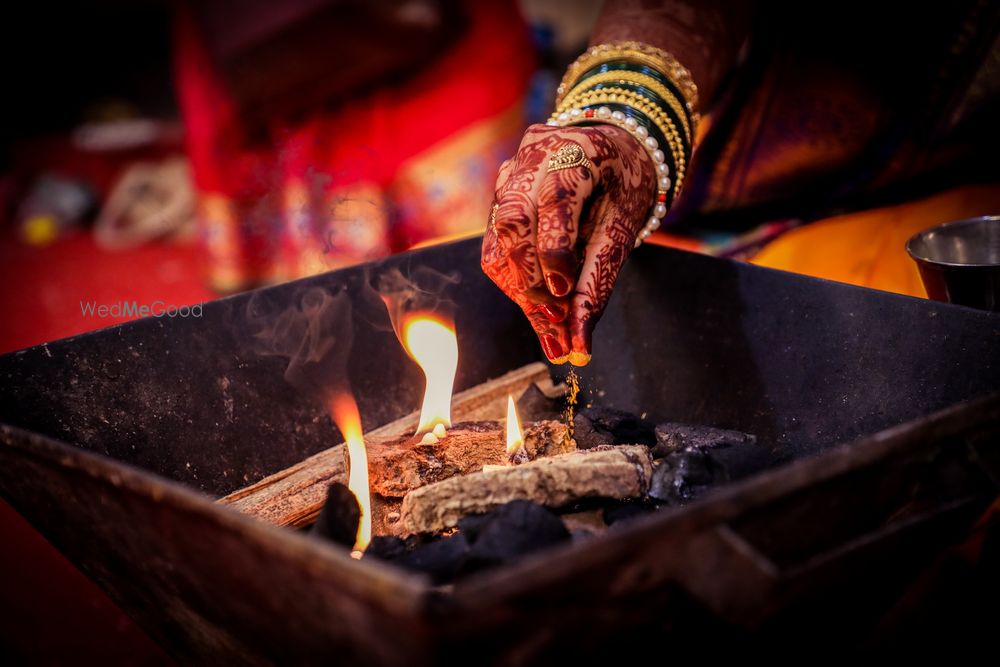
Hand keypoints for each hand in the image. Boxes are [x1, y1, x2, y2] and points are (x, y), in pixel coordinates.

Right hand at [481, 123, 654, 364]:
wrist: (611, 149)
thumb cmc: (624, 186)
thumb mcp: (624, 229)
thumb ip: (598, 282)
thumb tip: (579, 346)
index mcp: (574, 152)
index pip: (555, 202)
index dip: (554, 252)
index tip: (563, 296)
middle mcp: (532, 157)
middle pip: (513, 222)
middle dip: (529, 280)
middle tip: (555, 321)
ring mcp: (508, 174)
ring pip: (498, 240)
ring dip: (520, 289)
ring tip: (550, 329)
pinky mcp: (498, 196)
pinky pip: (495, 246)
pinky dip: (515, 281)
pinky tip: (539, 306)